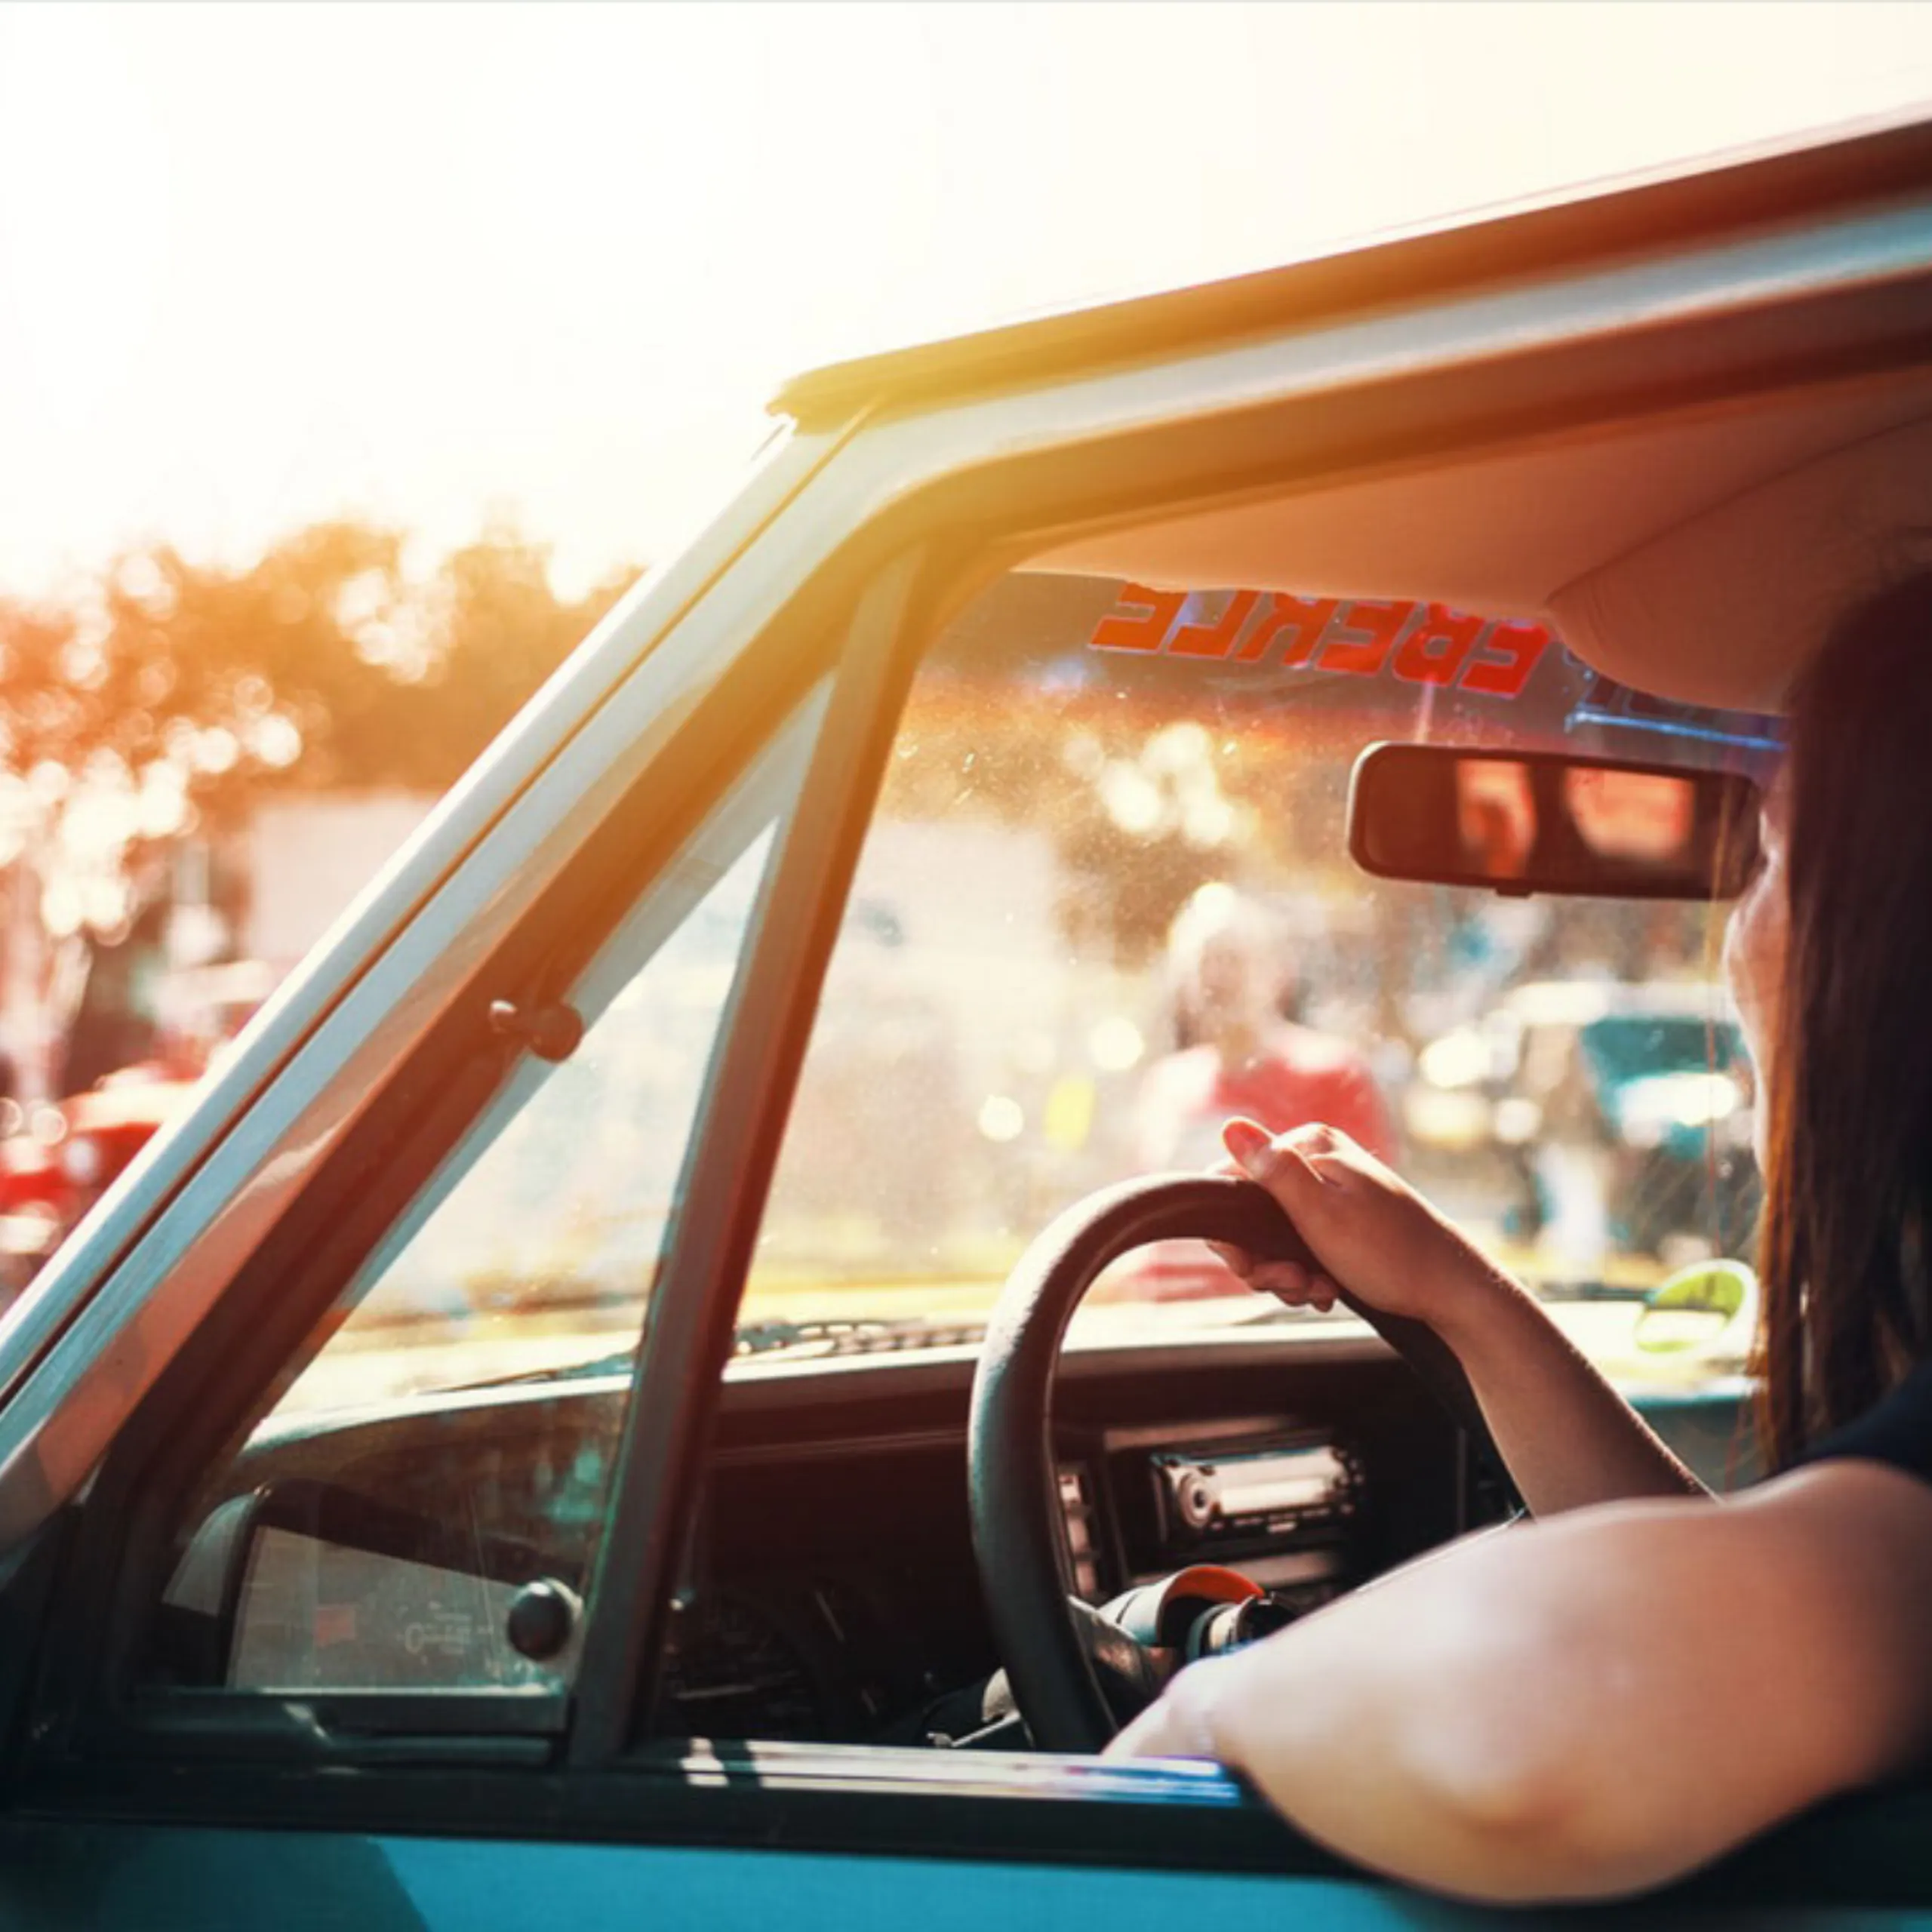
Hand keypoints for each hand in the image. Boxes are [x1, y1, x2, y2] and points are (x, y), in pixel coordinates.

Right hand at [1212, 1117, 1510, 1345]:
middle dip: (1265, 1261)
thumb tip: (1230, 1125)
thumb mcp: (1322, 1214)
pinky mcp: (1342, 1215)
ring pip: (1273, 1235)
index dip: (1233, 1233)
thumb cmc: (1391, 1254)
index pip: (1233, 1181)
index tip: (1255, 1270)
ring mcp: (1331, 1187)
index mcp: (1310, 1145)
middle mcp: (1318, 1158)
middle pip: (1251, 1213)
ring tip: (1319, 1289)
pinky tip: (1328, 1287)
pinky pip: (1298, 1244)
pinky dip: (1306, 1272)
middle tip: (1296, 1285)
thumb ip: (1274, 1171)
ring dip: (1287, 1274)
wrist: (1452, 1288)